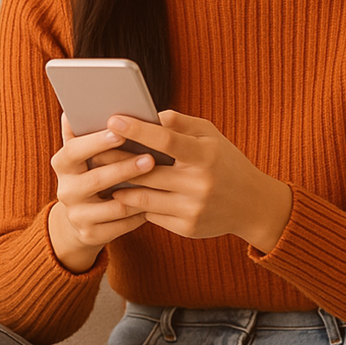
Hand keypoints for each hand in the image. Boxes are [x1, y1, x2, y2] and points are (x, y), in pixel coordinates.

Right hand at [47, 114, 153, 272]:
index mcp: (63, 163)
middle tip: (151, 158)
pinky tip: (156, 202)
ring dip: (138, 193)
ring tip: (160, 180)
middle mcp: (65, 190)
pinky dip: (139, 213)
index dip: (96, 142)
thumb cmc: (90, 171)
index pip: (74, 150)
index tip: (120, 132)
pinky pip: (121, 225)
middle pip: (96, 179)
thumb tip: (71, 109)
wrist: (81, 217)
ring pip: (113, 205)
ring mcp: (77, 215)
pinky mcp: (91, 235)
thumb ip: (81, 131)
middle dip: (125, 168)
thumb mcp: (82, 152)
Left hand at [107, 111, 292, 252]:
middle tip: (92, 150)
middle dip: (116, 161)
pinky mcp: (187, 229)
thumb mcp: (211, 135)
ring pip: (142, 197)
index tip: (112, 119)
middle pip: (146, 172)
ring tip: (101, 174)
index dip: (137, 129)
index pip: (166, 139)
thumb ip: (179, 123)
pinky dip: (137, 203)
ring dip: (119, 186)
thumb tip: (146, 115)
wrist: (253, 205)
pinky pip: (151, 215)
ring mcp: (192, 209)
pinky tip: (124, 194)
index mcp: (205, 155)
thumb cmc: (226, 162)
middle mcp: (199, 184)